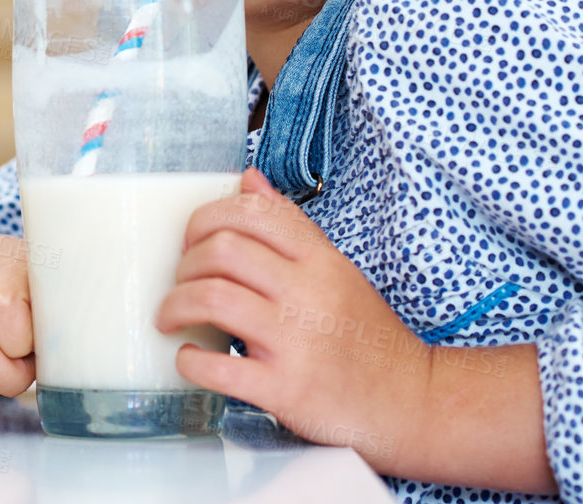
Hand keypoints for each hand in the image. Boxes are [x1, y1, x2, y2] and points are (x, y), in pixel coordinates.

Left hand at [155, 166, 432, 467]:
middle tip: (180, 281)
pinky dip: (190, 361)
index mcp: (319, 260)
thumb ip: (290, 225)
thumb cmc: (366, 336)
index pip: (251, 212)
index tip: (191, 239)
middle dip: (185, 263)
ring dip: (176, 305)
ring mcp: (297, 342)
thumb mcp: (335, 269)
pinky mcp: (287, 390)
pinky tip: (189, 358)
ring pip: (213, 298)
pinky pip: (220, 369)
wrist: (410, 402)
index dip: (205, 218)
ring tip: (172, 317)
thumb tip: (248, 179)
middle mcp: (309, 294)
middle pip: (223, 250)